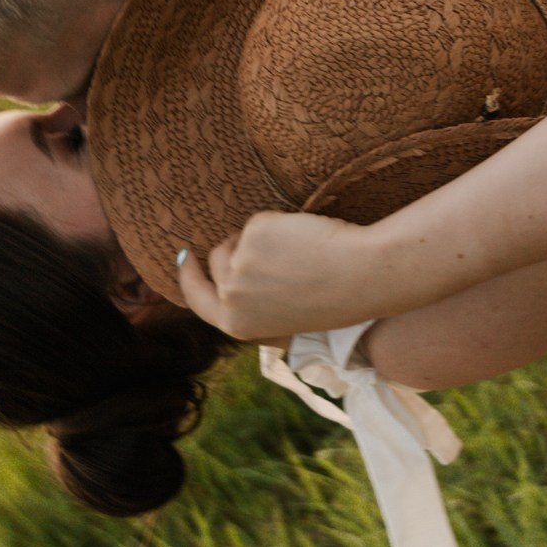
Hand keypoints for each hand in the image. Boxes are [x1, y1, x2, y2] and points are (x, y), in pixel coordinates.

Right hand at [175, 210, 388, 340]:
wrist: (360, 276)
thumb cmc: (332, 299)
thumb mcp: (282, 316)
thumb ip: (252, 304)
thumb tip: (230, 281)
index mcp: (235, 325)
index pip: (197, 300)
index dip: (188, 277)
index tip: (186, 258)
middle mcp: (230, 297)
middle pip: (217, 261)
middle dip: (233, 249)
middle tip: (255, 242)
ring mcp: (238, 264)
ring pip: (241, 237)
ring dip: (262, 237)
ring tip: (301, 252)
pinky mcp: (253, 233)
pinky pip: (260, 221)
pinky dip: (280, 224)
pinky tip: (305, 239)